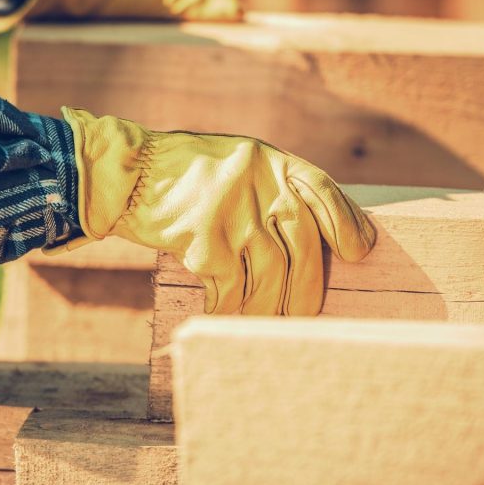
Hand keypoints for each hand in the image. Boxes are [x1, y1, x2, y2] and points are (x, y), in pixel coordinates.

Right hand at [45, 108, 375, 315]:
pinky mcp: (202, 239)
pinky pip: (229, 287)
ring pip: (270, 273)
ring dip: (270, 307)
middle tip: (306, 315)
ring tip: (267, 324)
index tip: (358, 252)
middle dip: (309, 287)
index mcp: (269, 160)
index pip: (323, 190)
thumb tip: (316, 239)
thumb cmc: (186, 176)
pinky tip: (225, 316)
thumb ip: (273, 188)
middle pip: (301, 244)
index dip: (346, 223)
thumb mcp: (236, 164)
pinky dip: (230, 309)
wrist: (125, 175)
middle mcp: (255, 182)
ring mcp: (229, 211)